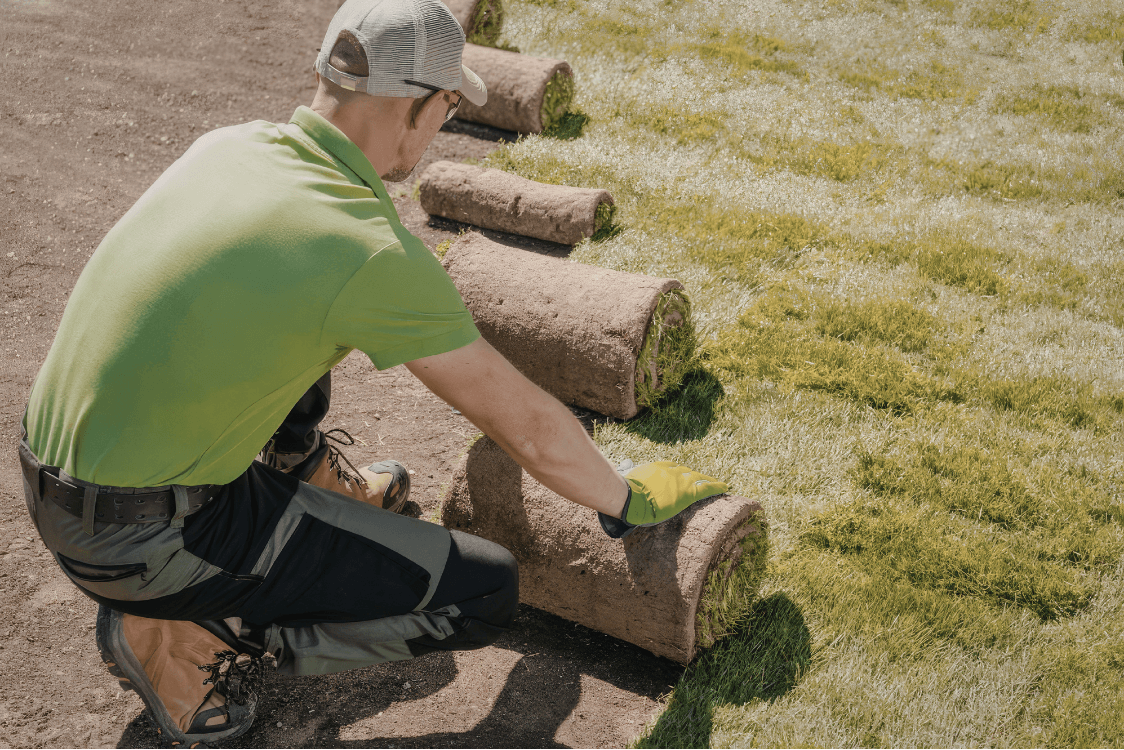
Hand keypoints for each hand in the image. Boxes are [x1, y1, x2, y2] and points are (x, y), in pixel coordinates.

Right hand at [599, 461, 727, 537]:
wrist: (630, 498)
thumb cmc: (624, 491)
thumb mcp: (626, 478)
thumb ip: (628, 473)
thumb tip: (622, 468)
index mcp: (656, 468)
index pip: (672, 467)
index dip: (679, 471)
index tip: (683, 474)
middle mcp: (670, 471)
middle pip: (687, 472)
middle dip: (694, 476)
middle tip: (702, 480)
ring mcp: (679, 481)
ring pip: (698, 479)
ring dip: (707, 481)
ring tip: (718, 484)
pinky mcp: (686, 493)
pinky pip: (706, 488)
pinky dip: (716, 486)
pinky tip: (725, 487)